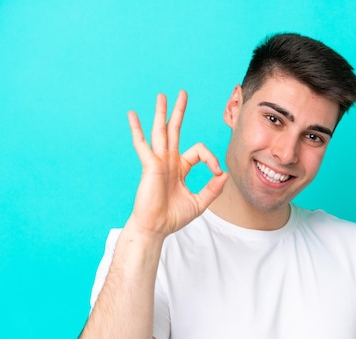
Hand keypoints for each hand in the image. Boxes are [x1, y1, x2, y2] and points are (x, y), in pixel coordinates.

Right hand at [127, 91, 227, 237]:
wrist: (156, 228)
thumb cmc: (173, 217)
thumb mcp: (199, 202)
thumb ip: (212, 188)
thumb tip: (224, 174)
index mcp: (180, 167)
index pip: (199, 151)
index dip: (211, 157)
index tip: (217, 172)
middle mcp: (168, 161)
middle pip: (175, 130)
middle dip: (179, 112)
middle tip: (183, 93)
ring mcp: (158, 161)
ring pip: (160, 131)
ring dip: (162, 113)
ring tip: (162, 95)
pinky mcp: (149, 165)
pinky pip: (142, 144)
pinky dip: (136, 129)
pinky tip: (131, 114)